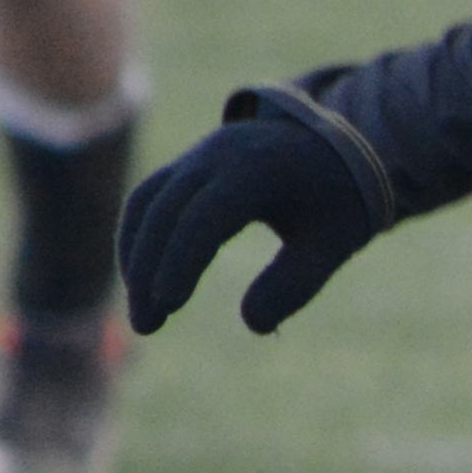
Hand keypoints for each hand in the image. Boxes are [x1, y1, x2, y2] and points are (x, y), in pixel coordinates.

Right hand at [119, 82, 404, 337]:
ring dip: (135, 258)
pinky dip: (139, 240)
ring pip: (145, 202)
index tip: (170, 304)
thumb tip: (254, 324)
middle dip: (147, 269)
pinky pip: (148, 199)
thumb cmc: (336, 201)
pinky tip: (144, 285)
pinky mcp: (185, 166)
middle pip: (164, 209)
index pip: (206, 215)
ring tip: (144, 316)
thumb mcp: (332, 245)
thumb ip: (295, 284)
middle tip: (147, 326)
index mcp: (259, 169)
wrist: (331, 146)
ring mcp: (197, 156)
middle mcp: (219, 155)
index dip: (182, 259)